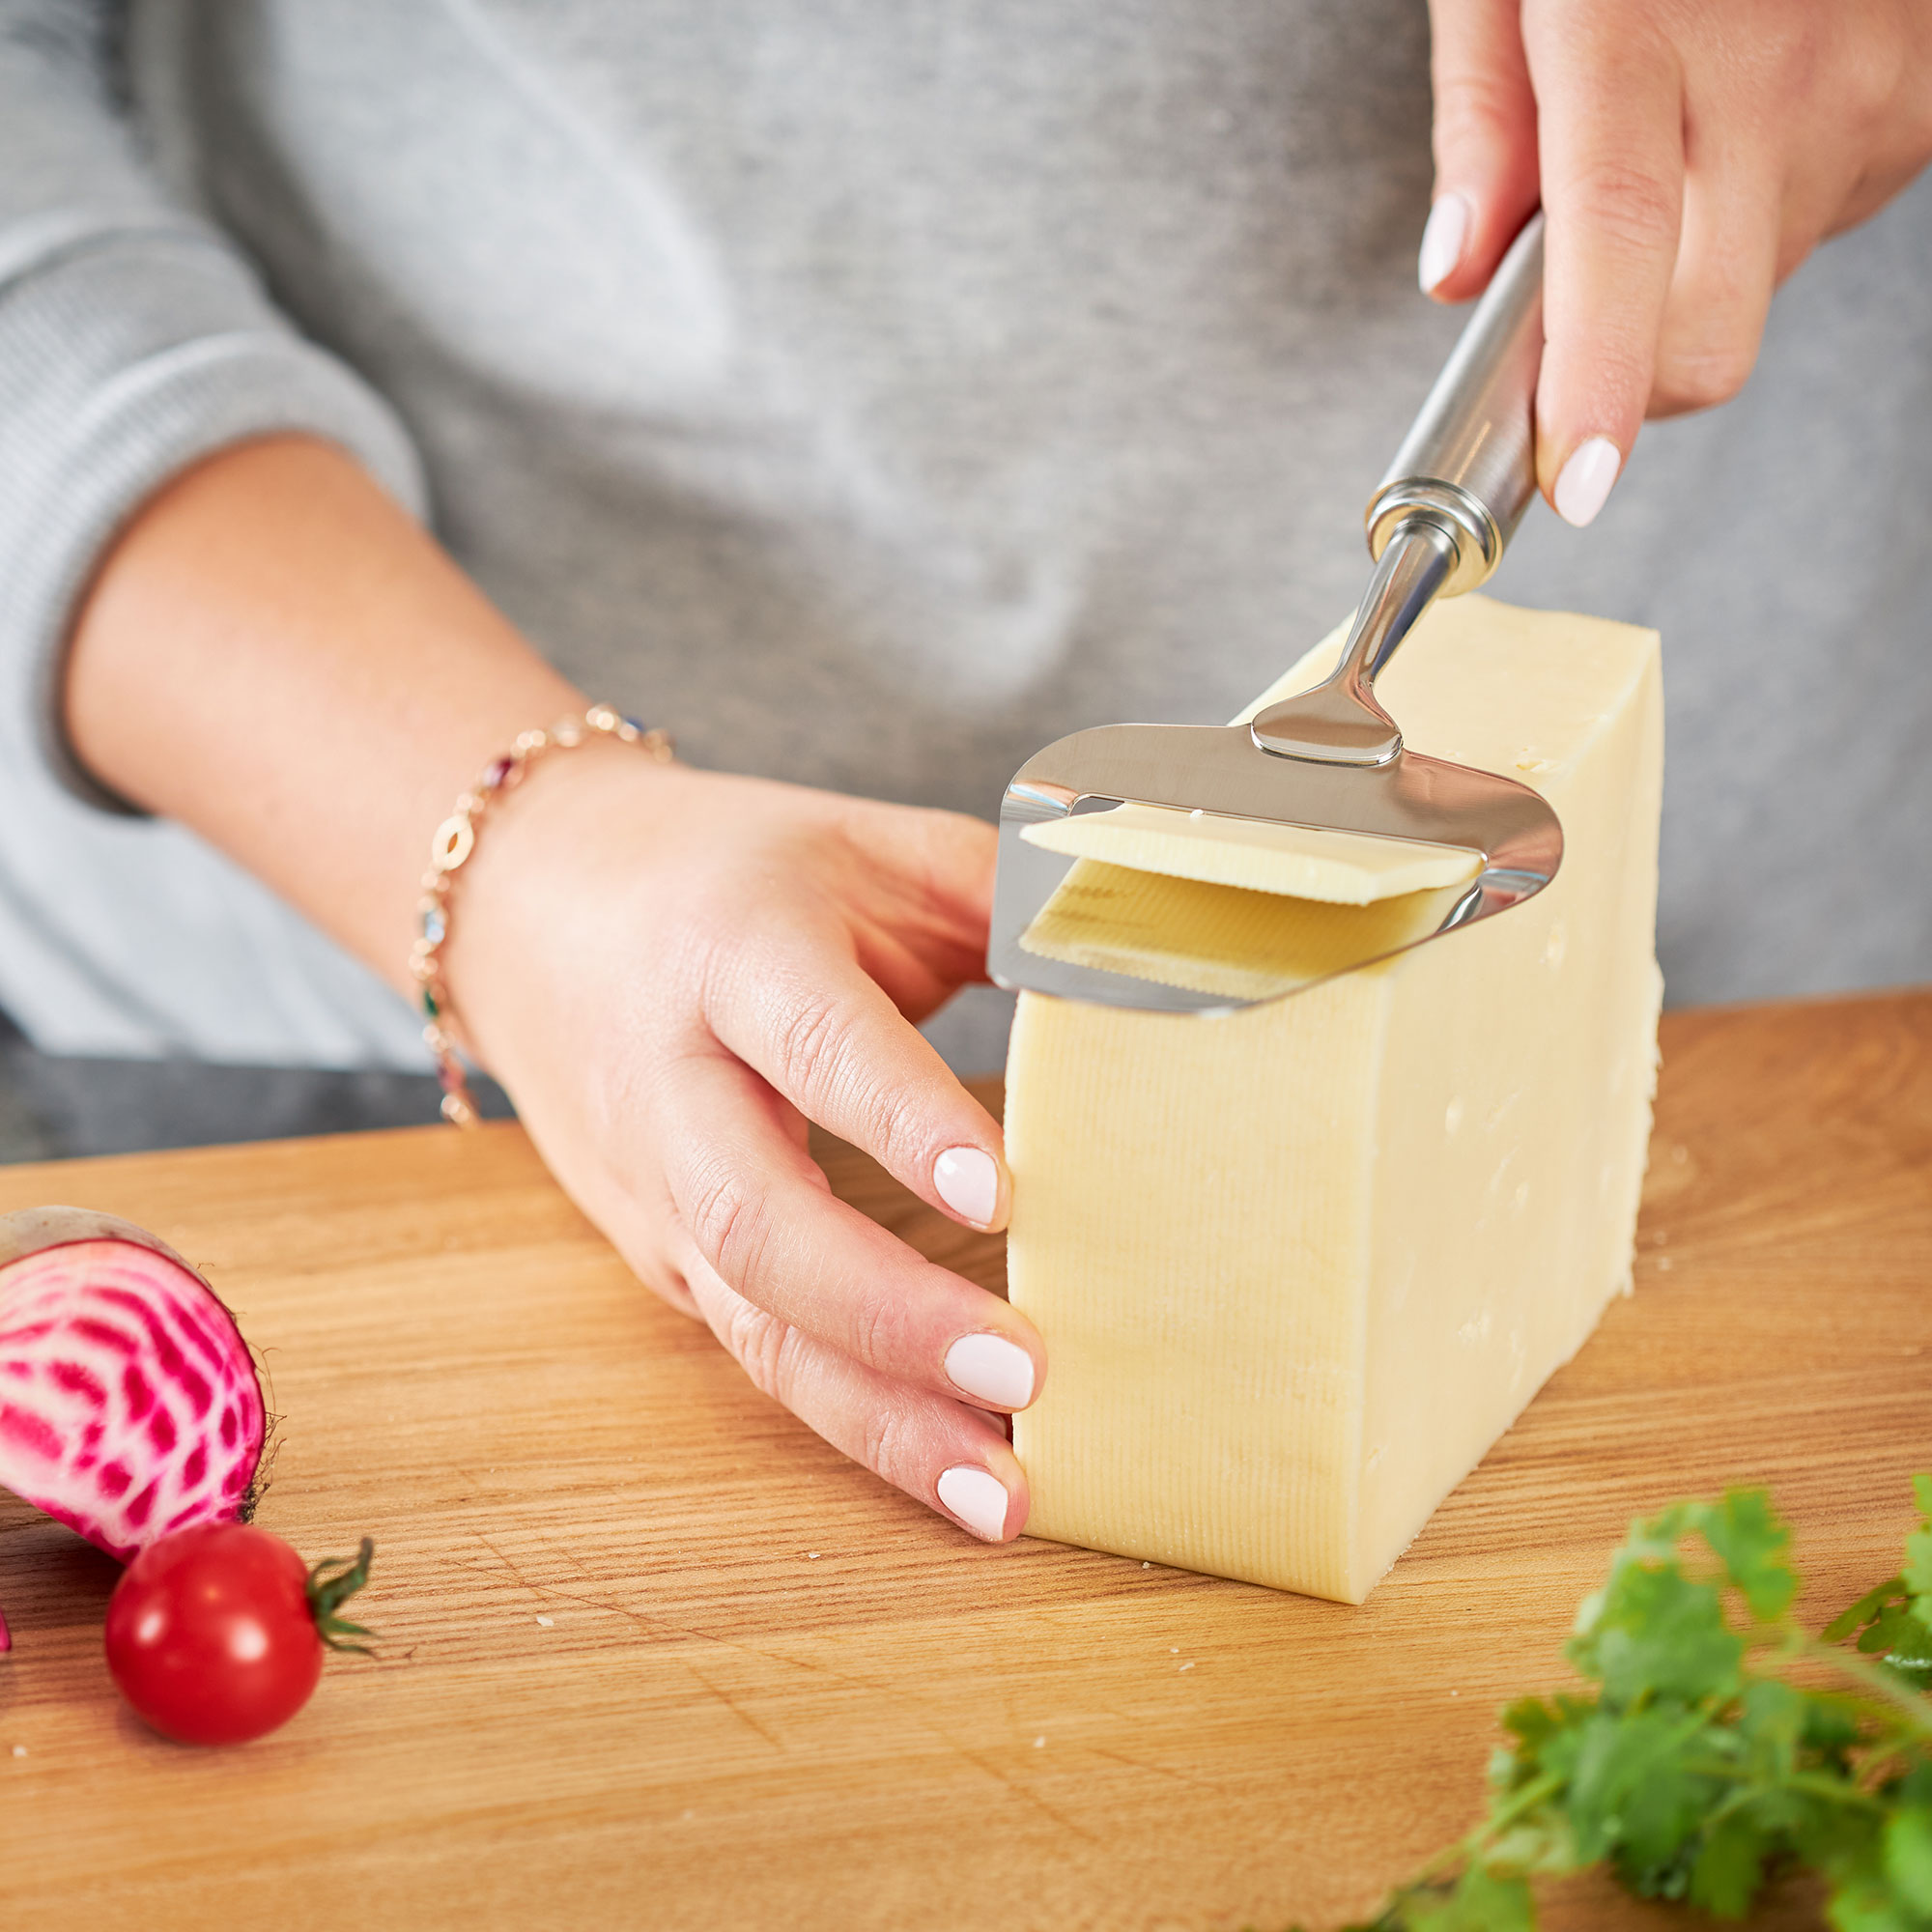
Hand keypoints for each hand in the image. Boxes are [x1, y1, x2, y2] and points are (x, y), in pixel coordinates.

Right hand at [446, 750, 1039, 1541]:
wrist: (530, 910)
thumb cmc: (727, 872)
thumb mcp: (859, 844)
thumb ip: (999, 890)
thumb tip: (1153, 955)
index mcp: (734, 951)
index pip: (816, 1043)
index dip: (902, 1120)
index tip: (1002, 1195)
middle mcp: (675, 1085)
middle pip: (757, 1218)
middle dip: (891, 1310)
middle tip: (1025, 1371)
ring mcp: (655, 1190)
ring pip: (751, 1322)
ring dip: (876, 1418)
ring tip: (1000, 1493)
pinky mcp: (661, 1259)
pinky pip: (755, 1351)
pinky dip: (854, 1421)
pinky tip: (951, 1471)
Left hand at [1419, 0, 1931, 523]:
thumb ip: (1483, 117)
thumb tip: (1456, 275)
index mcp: (1639, 27)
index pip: (1618, 235)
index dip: (1597, 376)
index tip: (1577, 478)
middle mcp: (1773, 77)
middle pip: (1706, 329)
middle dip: (1631, 381)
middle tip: (1577, 331)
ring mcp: (1866, 97)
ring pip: (1756, 284)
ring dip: (1696, 263)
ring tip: (1680, 132)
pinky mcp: (1921, 113)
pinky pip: (1818, 223)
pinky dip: (1762, 205)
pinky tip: (1750, 110)